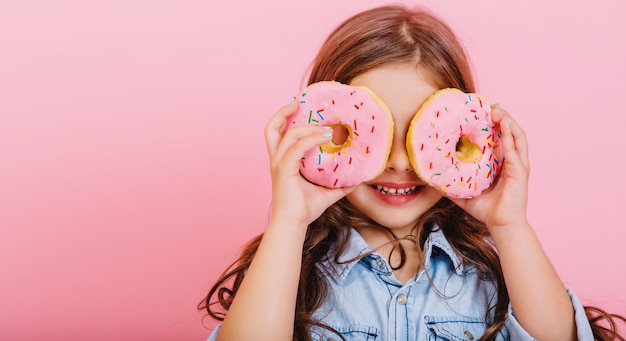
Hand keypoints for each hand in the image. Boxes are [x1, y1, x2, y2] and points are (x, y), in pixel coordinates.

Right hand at [264, 100, 354, 229]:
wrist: (293, 225)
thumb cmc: (304, 209)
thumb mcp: (327, 193)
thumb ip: (341, 184)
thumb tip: (359, 179)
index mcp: (282, 160)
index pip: (279, 133)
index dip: (286, 117)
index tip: (301, 107)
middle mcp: (277, 159)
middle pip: (272, 128)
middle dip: (284, 112)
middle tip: (299, 102)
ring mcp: (279, 163)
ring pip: (288, 134)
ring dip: (308, 127)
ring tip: (326, 126)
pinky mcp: (284, 170)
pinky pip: (296, 148)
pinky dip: (310, 140)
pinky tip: (324, 138)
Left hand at [451, 104, 529, 231]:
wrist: (501, 226)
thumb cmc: (486, 210)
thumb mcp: (464, 193)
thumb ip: (450, 185)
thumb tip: (430, 179)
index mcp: (501, 163)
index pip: (499, 138)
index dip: (493, 124)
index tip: (482, 111)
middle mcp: (512, 161)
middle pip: (510, 133)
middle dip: (502, 117)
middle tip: (491, 105)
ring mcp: (518, 165)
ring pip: (517, 137)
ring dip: (509, 122)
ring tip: (499, 110)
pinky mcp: (520, 172)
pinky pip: (515, 152)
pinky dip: (510, 138)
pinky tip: (504, 127)